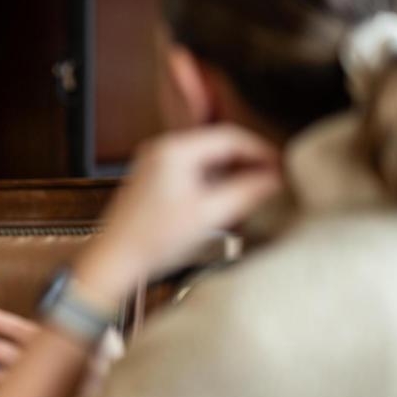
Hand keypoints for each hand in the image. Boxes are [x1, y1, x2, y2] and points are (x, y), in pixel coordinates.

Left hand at [75, 124, 282, 306]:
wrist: (114, 260)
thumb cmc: (152, 239)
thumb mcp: (209, 214)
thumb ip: (247, 192)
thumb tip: (276, 178)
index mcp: (173, 149)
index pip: (229, 136)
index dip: (260, 151)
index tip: (282, 167)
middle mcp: (162, 149)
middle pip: (218, 145)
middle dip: (248, 161)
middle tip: (274, 179)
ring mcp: (155, 164)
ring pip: (206, 159)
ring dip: (232, 172)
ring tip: (256, 191)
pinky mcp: (154, 180)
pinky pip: (193, 171)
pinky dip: (214, 181)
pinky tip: (228, 199)